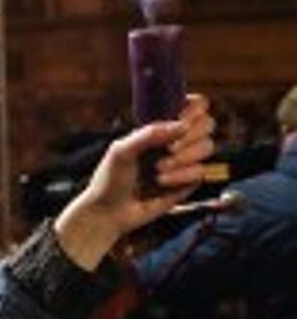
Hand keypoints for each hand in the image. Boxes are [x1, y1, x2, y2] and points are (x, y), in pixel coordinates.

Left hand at [54, 93, 215, 268]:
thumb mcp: (121, 151)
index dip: (195, 108)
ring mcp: (184, 161)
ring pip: (208, 146)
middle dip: (190, 136)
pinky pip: (201, 172)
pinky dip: (181, 176)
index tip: (182, 120)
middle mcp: (176, 140)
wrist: (109, 212)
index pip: (193, 106)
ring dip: (184, 158)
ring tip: (158, 169)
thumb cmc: (110, 179)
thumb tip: (181, 126)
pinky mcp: (189, 182)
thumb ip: (148, 134)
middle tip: (168, 148)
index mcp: (160, 126)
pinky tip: (162, 183)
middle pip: (208, 123)